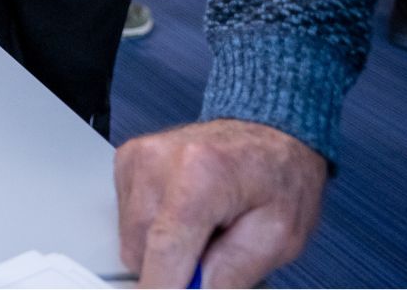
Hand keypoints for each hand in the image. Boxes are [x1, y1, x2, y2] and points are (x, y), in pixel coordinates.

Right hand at [115, 120, 327, 287]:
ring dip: (164, 252)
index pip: (165, 249)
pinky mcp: (127, 161)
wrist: (268, 133)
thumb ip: (233, 274)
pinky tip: (184, 216)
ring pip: (131, 240)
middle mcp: (158, 161)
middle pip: (143, 249)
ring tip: (203, 232)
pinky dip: (153, 230)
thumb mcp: (279, 238)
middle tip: (214, 257)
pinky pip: (127, 219)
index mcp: (200, 175)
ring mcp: (138, 159)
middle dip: (175, 271)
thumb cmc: (279, 177)